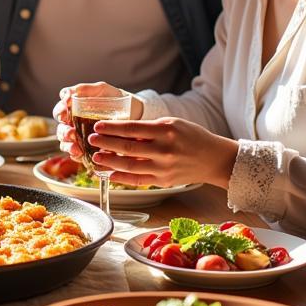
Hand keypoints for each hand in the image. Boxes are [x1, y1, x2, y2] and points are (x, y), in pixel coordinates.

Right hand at [52, 81, 141, 153]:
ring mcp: (81, 138)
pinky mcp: (89, 150)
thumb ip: (83, 89)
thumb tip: (66, 95)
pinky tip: (83, 156)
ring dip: (68, 147)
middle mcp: (74, 124)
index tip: (64, 114)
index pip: (59, 111)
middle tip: (71, 133)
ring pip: (66, 144)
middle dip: (64, 133)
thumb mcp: (101, 89)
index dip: (59, 113)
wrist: (136, 113)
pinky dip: (78, 157)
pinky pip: (78, 156)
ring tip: (76, 149)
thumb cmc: (115, 98)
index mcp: (73, 109)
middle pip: (61, 130)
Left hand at [85, 115, 237, 188]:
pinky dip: (121, 178)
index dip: (112, 128)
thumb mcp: (172, 124)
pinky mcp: (163, 181)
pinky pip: (138, 180)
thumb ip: (148, 129)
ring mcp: (163, 168)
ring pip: (130, 166)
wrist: (214, 159)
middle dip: (106, 143)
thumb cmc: (191, 137)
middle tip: (91, 139)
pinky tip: (109, 173)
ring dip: (109, 162)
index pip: (132, 129)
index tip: (98, 126)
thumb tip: (121, 131)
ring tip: (95, 157)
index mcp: (165, 131)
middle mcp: (164, 150)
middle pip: (127, 147)